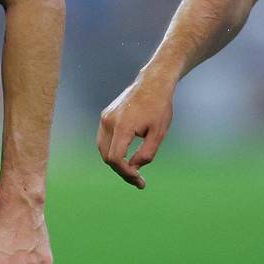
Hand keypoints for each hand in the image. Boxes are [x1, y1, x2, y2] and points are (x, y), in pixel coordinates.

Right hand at [96, 71, 175, 188]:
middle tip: (138, 180)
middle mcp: (109, 122)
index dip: (126, 173)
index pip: (115, 158)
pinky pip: (105, 140)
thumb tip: (133, 168)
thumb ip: (146, 154)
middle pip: (107, 157)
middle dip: (122, 171)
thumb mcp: (158, 133)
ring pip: (104, 150)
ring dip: (116, 162)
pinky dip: (113, 151)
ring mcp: (105, 118)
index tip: (139, 180)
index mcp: (123, 126)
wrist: (153, 83)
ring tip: (133, 170)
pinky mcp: (106, 116)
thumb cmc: (159, 107)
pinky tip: (127, 156)